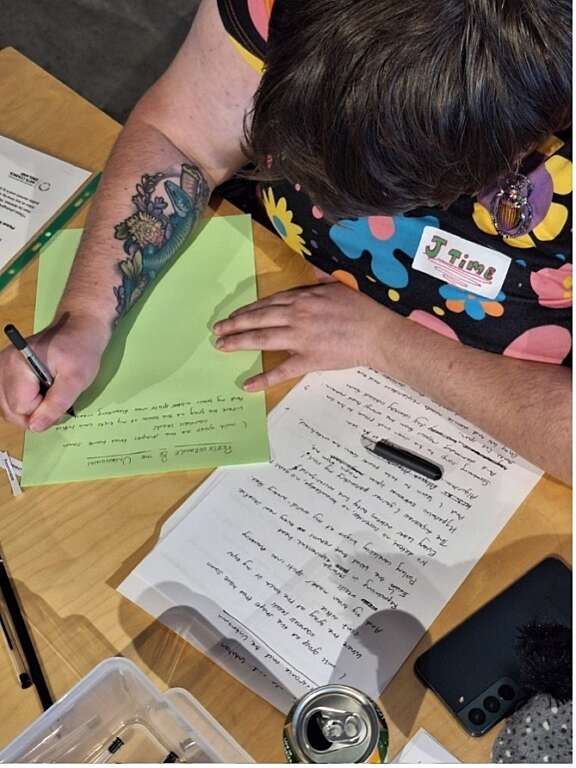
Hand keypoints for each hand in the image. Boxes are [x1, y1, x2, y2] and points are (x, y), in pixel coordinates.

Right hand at [0, 313, 110, 431]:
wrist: (79, 328)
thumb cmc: (81, 351)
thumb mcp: (77, 380)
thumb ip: (56, 404)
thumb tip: (35, 427)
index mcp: (18, 365)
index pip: (21, 407)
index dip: (44, 410)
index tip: (61, 397)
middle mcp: (3, 366)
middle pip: (9, 410)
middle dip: (35, 413)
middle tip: (56, 398)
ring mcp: (1, 368)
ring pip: (6, 408)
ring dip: (29, 409)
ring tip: (48, 393)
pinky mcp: (4, 370)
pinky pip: (7, 399)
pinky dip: (23, 403)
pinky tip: (39, 392)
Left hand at [213, 282, 392, 390]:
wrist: (378, 333)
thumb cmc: (361, 308)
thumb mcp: (337, 286)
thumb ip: (318, 281)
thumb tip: (310, 272)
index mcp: (302, 299)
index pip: (266, 304)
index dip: (247, 311)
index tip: (233, 316)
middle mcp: (296, 316)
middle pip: (257, 319)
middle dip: (234, 325)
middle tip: (217, 332)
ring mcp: (300, 338)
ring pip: (262, 340)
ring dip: (239, 343)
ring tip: (222, 347)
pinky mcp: (308, 359)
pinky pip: (282, 371)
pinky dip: (263, 378)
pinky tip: (247, 384)